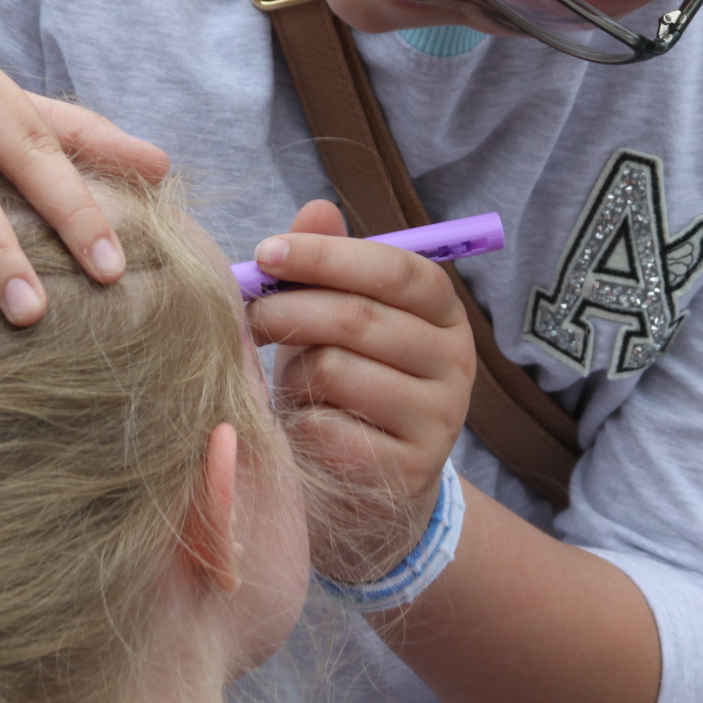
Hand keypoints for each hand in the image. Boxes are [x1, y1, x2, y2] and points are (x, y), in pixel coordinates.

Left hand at [248, 200, 477, 583]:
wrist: (372, 494)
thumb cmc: (346, 390)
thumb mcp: (339, 325)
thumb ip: (329, 268)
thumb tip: (316, 207)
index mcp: (444, 314)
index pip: (397, 269)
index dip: (327, 255)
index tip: (265, 252)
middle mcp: (455, 363)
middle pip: (359, 318)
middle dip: (287, 309)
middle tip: (247, 314)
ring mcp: (438, 420)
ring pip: (337, 370)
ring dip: (291, 370)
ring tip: (285, 379)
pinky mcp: (407, 471)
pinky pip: (327, 429)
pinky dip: (296, 424)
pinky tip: (299, 428)